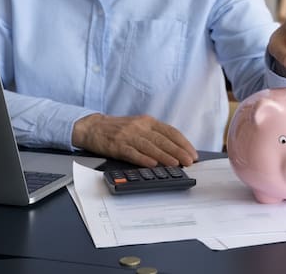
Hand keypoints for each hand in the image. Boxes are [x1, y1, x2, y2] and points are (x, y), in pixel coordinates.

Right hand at [72, 113, 197, 167]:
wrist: (93, 127)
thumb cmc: (119, 128)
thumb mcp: (139, 126)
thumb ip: (155, 135)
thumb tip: (175, 150)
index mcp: (148, 121)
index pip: (170, 131)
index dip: (183, 143)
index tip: (192, 153)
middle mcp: (140, 126)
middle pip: (163, 139)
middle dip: (178, 151)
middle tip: (189, 161)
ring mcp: (128, 135)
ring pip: (150, 146)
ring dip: (164, 156)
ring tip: (175, 164)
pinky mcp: (117, 145)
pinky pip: (132, 152)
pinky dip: (143, 158)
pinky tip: (152, 164)